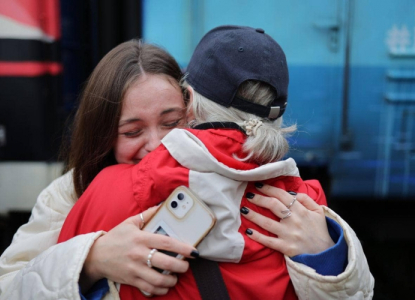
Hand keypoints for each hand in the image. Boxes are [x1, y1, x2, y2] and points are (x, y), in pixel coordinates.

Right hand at [80, 206, 197, 294]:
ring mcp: (135, 269)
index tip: (194, 251)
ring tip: (175, 277)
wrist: (95, 255)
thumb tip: (163, 205)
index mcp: (141, 238)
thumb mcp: (130, 222)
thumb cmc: (116, 237)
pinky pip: (148, 289)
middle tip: (186, 266)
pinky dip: (159, 290)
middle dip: (180, 266)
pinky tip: (164, 286)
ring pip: (158, 279)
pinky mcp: (131, 280)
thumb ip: (148, 214)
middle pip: (165, 263)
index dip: (183, 248)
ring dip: (171, 281)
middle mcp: (139, 254)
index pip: (166, 242)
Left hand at [241, 184, 333, 256]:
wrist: (327, 255)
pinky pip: (268, 241)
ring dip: (253, 215)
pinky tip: (248, 231)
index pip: (282, 195)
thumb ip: (306, 199)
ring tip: (243, 209)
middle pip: (273, 205)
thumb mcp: (318, 212)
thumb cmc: (320, 231)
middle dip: (259, 198)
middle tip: (249, 194)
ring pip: (267, 222)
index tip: (258, 185)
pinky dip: (257, 236)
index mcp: (301, 210)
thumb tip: (291, 193)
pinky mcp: (285, 247)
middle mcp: (294, 221)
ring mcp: (288, 234)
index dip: (269, 189)